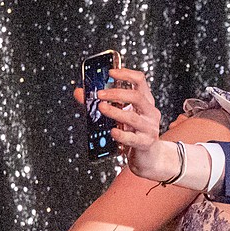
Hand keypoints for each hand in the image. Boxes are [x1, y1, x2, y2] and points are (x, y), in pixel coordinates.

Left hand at [83, 67, 179, 181]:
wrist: (149, 158)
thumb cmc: (133, 133)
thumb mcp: (120, 116)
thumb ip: (101, 103)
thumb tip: (79, 92)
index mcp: (146, 101)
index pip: (140, 81)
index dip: (126, 74)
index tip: (110, 72)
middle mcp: (150, 113)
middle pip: (136, 96)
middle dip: (117, 93)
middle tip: (99, 94)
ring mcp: (149, 128)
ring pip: (132, 117)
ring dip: (115, 112)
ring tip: (101, 108)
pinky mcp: (146, 143)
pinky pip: (132, 138)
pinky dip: (121, 134)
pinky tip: (112, 132)